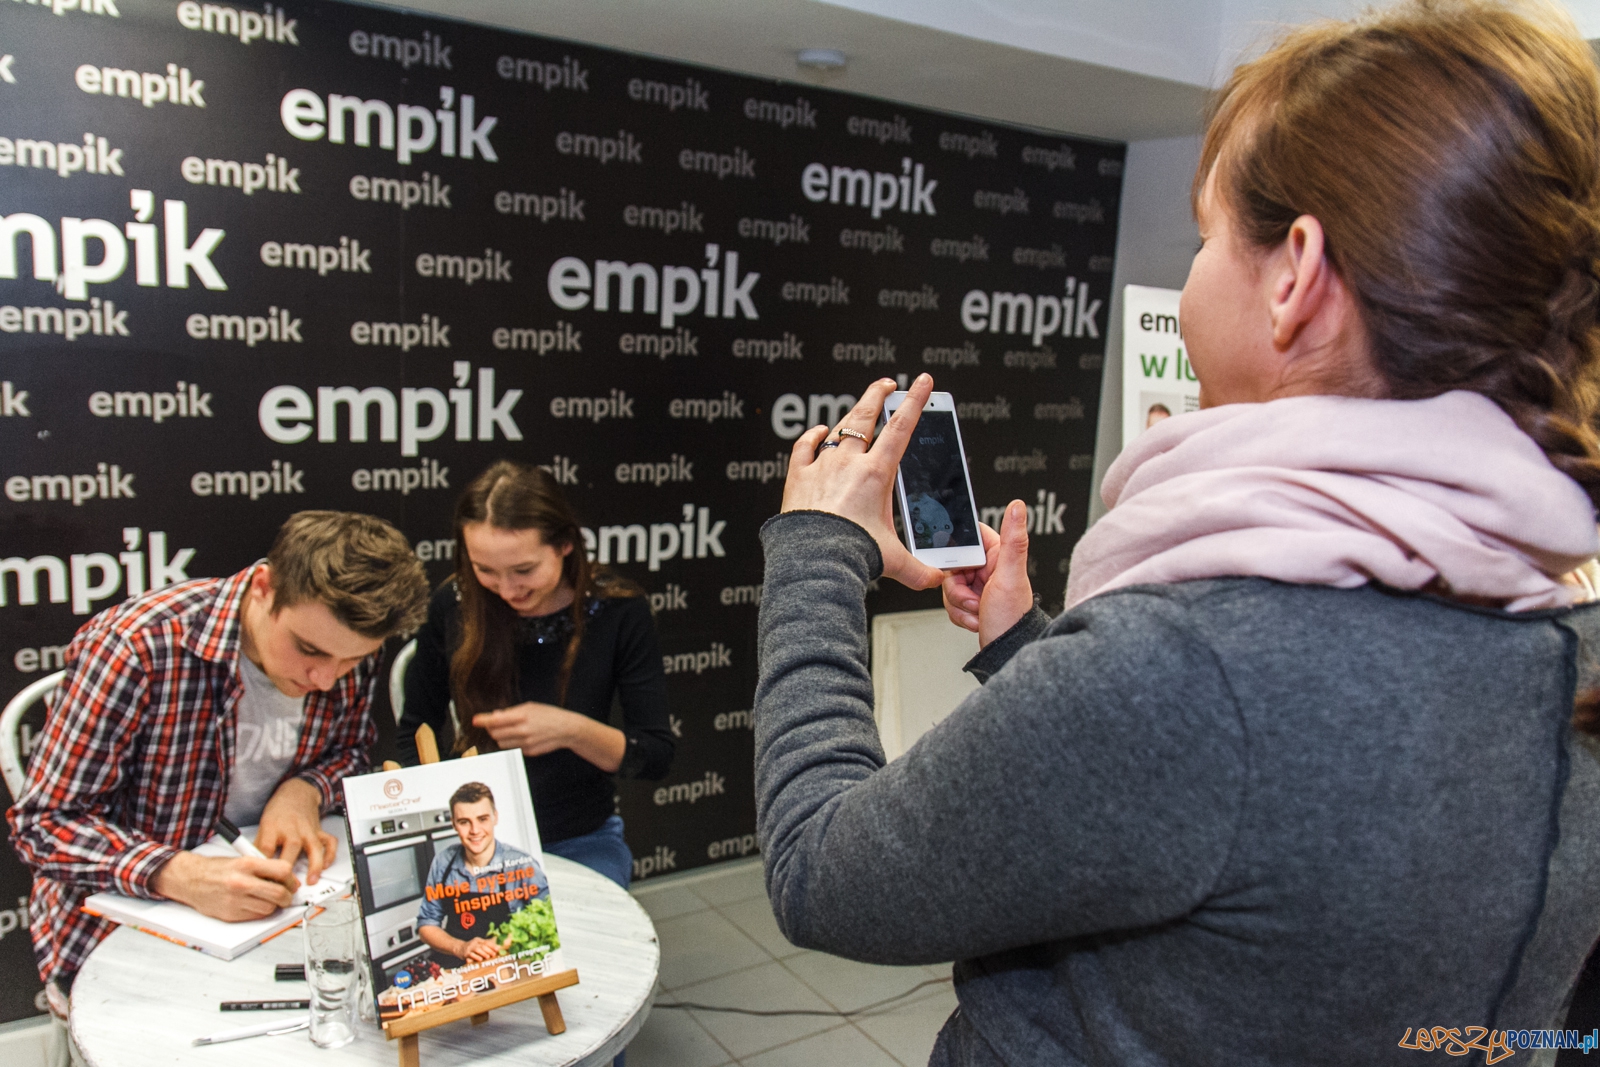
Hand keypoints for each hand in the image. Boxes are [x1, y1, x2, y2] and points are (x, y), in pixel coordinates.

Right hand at [152, 851, 297, 920]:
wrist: (191, 879)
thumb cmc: (217, 869)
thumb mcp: (242, 860)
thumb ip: (264, 868)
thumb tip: (288, 879)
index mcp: (247, 864)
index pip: (283, 871)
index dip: (291, 879)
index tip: (291, 883)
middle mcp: (242, 882)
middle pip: (279, 893)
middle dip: (287, 896)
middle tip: (286, 895)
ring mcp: (236, 900)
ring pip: (269, 908)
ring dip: (273, 905)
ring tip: (268, 899)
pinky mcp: (231, 914)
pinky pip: (256, 916)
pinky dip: (260, 911)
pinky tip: (255, 904)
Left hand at [256, 777, 336, 884]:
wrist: (296, 793)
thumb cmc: (279, 812)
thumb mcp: (262, 825)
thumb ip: (259, 847)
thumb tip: (253, 868)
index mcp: (273, 827)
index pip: (266, 849)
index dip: (264, 866)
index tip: (263, 881)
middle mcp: (292, 829)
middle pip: (290, 849)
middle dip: (288, 870)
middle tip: (285, 886)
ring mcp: (308, 830)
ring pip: (314, 847)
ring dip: (314, 865)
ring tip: (311, 880)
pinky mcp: (319, 831)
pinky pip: (329, 843)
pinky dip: (329, 855)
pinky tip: (325, 865)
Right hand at [460, 936, 501, 963]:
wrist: (458, 948)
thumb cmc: (471, 947)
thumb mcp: (477, 943)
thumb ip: (485, 945)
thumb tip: (497, 947)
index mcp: (478, 940)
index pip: (486, 942)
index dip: (492, 945)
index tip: (497, 949)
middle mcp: (474, 943)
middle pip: (482, 946)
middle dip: (489, 950)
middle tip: (494, 954)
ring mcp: (469, 948)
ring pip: (477, 950)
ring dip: (483, 953)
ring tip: (488, 957)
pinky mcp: (466, 953)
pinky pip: (471, 955)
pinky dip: (476, 957)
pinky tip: (480, 959)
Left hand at [473, 702, 580, 757]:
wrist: (566, 729)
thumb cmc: (548, 714)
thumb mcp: (530, 707)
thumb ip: (511, 712)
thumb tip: (494, 715)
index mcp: (522, 716)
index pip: (495, 720)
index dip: (483, 720)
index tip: (475, 720)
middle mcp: (522, 731)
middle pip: (495, 734)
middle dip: (492, 729)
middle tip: (494, 724)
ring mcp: (525, 743)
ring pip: (501, 743)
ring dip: (501, 737)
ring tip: (510, 730)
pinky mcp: (528, 752)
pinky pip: (513, 748)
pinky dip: (512, 742)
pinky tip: (522, 736)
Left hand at [780, 373, 945, 590]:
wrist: (813, 557)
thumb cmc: (851, 553)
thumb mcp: (893, 560)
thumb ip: (919, 570)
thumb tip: (937, 579)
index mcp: (876, 474)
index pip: (901, 428)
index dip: (914, 401)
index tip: (921, 382)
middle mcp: (849, 463)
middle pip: (866, 417)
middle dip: (878, 395)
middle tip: (886, 382)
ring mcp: (822, 467)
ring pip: (838, 429)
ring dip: (851, 414)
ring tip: (860, 405)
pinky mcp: (798, 477)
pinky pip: (804, 448)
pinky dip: (812, 436)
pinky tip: (818, 432)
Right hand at [943, 499, 1033, 646]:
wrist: (1007, 653)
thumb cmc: (1012, 619)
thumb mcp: (1009, 576)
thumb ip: (1013, 540)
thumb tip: (1018, 507)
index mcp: (999, 556)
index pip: (971, 537)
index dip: (960, 550)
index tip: (959, 564)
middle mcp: (989, 569)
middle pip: (954, 564)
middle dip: (957, 586)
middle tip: (973, 597)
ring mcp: (980, 587)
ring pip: (950, 585)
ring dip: (959, 603)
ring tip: (977, 611)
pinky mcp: (972, 603)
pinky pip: (952, 602)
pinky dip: (960, 614)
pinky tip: (975, 620)